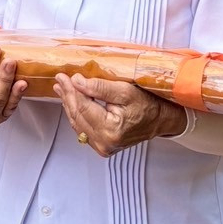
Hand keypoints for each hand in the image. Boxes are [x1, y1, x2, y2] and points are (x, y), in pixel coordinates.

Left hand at [53, 73, 187, 156]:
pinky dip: (77, 114)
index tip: (64, 77)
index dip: (72, 90)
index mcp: (110, 130)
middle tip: (60, 80)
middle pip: (78, 115)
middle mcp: (104, 142)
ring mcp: (103, 146)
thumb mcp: (126, 91)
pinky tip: (73, 102)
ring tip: (62, 89)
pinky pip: (83, 128)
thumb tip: (77, 82)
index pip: (83, 106)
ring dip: (69, 104)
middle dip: (68, 96)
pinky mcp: (103, 145)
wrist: (161, 120)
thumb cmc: (149, 106)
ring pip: (78, 122)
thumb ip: (100, 87)